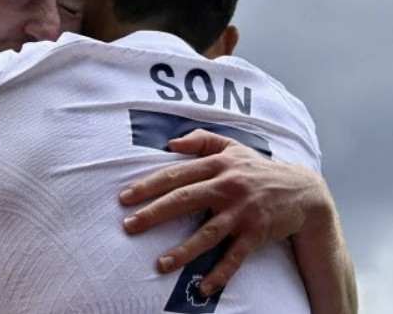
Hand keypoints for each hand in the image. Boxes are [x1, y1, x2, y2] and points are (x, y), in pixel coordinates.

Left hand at [119, 129, 328, 295]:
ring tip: (159, 264)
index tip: (125, 197)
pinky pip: (235, 257)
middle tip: (129, 226)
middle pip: (185, 200)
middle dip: (154, 213)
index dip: (149, 185)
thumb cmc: (258, 168)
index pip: (176, 174)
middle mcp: (227, 187)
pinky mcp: (256, 233)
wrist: (303, 191)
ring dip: (183, 251)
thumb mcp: (232, 146)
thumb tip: (170, 143)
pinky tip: (202, 288)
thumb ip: (201, 140)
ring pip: (208, 234)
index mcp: (218, 165)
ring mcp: (242, 212)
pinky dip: (220, 274)